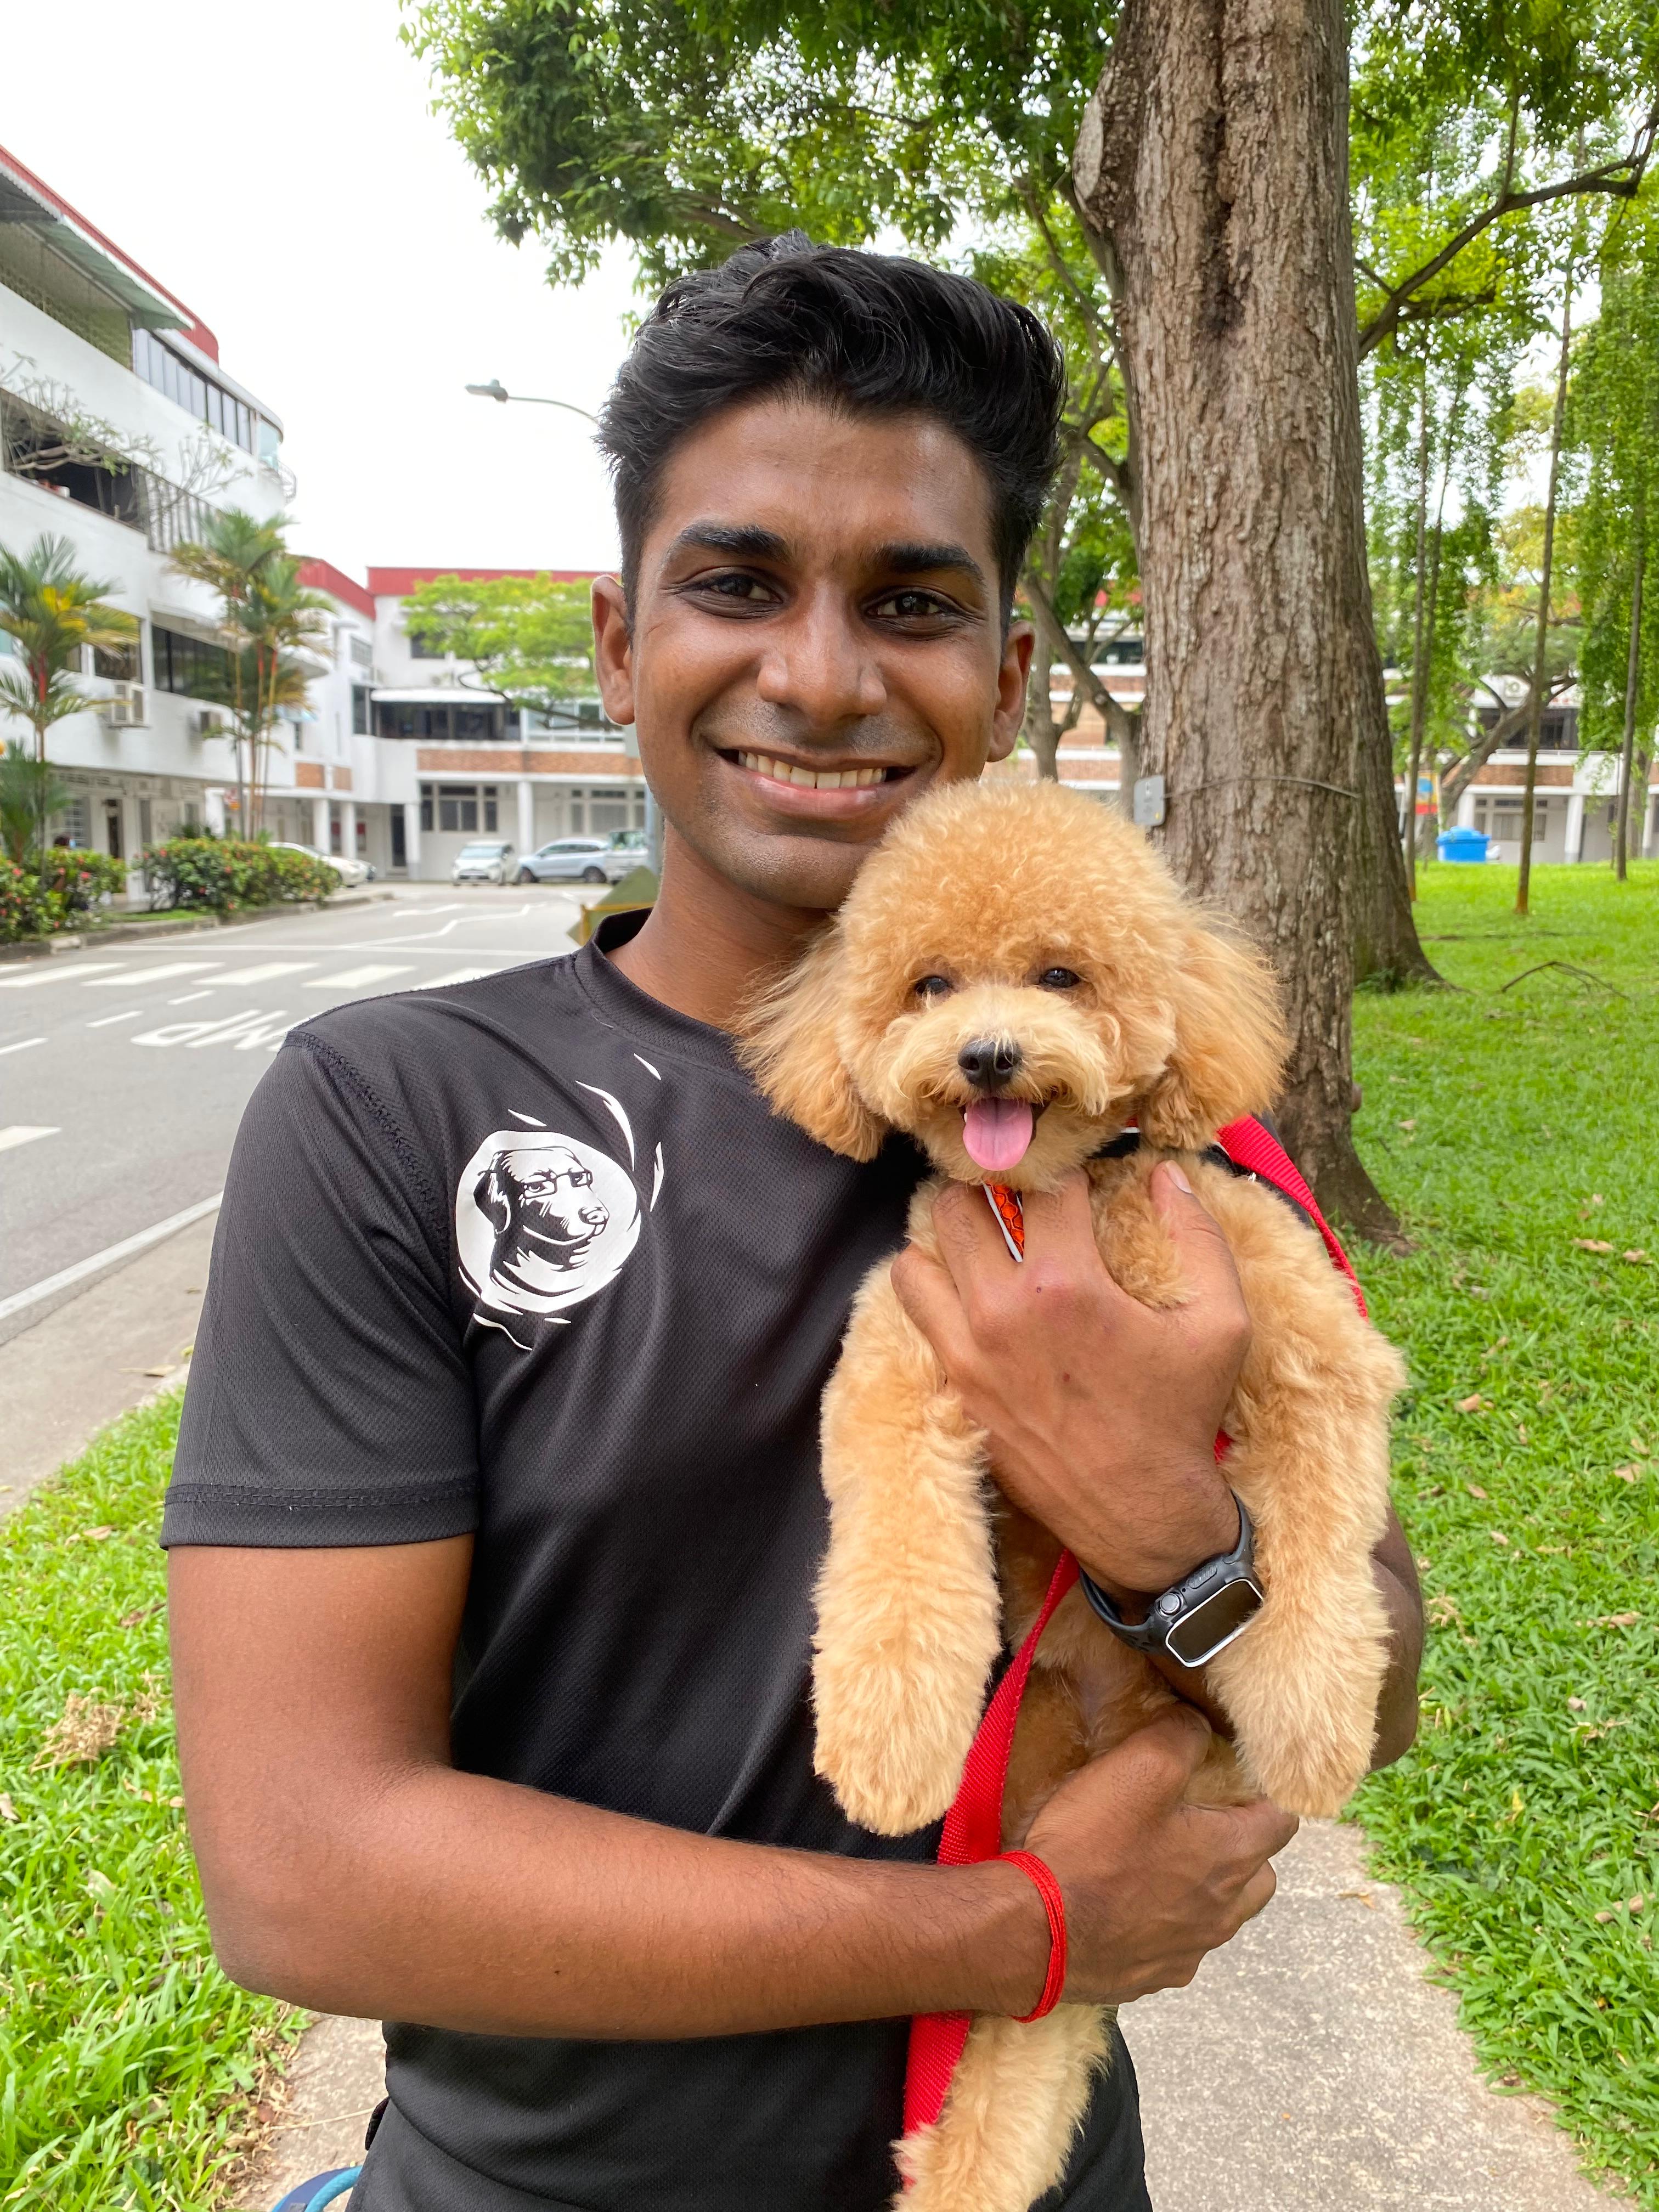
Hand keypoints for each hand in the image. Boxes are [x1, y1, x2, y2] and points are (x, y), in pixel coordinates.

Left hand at [891, 1162, 1249, 1597]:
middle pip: (959, 1206)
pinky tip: (969, 1292)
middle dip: (991, 1192)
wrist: (1142, 1515)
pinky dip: (931, 1291)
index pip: (1043, 1184)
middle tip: (1020, 1199)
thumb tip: (1166, 1173)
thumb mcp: (1221, 1322)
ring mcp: (966, 1353)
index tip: (1077, 1173)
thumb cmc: (1181, 1418)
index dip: (1065, 1166)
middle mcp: (1001, 1312)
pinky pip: (914, 1312)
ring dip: (946, 1242)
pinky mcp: (952, 1387)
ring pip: (915, 1258)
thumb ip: (1198, 1235)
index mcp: (1066, 1285)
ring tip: (985, 1244)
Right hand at [1000, 1707, 1296, 2009]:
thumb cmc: (1092, 1847)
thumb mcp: (1138, 1767)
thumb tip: (1200, 1725)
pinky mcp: (1155, 1977)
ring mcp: (1191, 1950)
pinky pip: (1179, 1944)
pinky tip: (1129, 1904)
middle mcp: (1223, 1911)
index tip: (1237, 1779)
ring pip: (1223, 1913)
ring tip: (1162, 1861)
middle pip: (1261, 1873)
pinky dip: (1167, 1922)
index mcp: (1231, 1857)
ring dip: (1208, 1886)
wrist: (1036, 1933)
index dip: (1264, 1794)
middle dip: (1244, 1845)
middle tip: (1200, 1819)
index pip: (1283, 1821)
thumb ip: (1181, 1736)